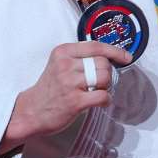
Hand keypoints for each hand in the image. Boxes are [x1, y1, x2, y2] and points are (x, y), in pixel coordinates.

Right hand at [1, 41, 132, 151]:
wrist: (31, 110)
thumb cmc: (50, 88)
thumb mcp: (59, 64)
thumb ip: (80, 58)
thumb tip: (110, 57)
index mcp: (63, 52)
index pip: (96, 46)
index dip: (115, 51)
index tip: (126, 57)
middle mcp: (65, 65)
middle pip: (103, 63)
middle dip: (107, 73)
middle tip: (98, 82)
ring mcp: (70, 83)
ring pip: (105, 77)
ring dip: (105, 86)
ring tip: (95, 91)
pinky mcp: (75, 101)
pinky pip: (103, 96)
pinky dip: (105, 100)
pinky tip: (97, 102)